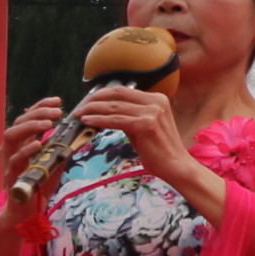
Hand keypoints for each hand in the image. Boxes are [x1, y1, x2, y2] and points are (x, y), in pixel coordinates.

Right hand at [0, 100, 68, 234]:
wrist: (27, 210)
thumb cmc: (40, 183)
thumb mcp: (54, 160)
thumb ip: (61, 146)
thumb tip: (79, 131)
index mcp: (21, 142)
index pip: (28, 117)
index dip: (41, 106)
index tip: (58, 100)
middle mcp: (11, 148)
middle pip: (19, 122)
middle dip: (37, 113)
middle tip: (57, 110)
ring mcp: (9, 161)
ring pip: (10, 136)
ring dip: (30, 126)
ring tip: (47, 122)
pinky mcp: (11, 176)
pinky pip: (15, 159)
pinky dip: (26, 150)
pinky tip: (38, 143)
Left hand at [74, 82, 193, 185]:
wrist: (175, 165)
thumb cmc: (159, 149)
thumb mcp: (144, 126)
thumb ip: (129, 115)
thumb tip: (104, 111)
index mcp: (157, 99)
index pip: (123, 90)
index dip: (102, 93)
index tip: (88, 100)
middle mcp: (156, 102)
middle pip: (117, 94)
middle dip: (94, 99)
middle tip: (80, 106)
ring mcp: (152, 112)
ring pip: (114, 107)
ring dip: (92, 109)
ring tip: (79, 114)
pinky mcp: (145, 125)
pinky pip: (115, 120)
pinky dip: (98, 120)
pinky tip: (87, 121)